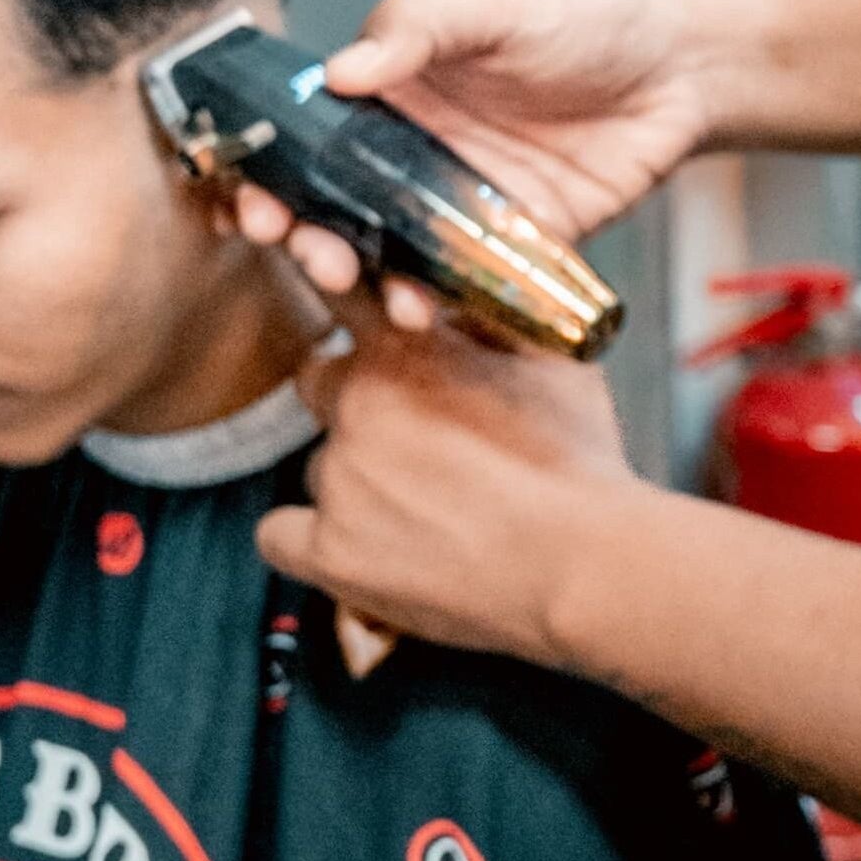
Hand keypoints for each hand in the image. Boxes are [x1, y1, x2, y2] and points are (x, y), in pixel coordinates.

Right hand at [236, 0, 714, 327]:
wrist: (687, 58)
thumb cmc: (587, 10)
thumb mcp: (495, 3)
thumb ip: (418, 30)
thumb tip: (341, 69)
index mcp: (399, 88)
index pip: (314, 135)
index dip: (275, 171)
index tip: (252, 200)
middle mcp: (421, 150)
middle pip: (344, 206)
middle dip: (314, 237)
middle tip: (309, 255)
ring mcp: (468, 199)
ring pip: (399, 252)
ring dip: (374, 280)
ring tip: (376, 294)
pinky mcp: (522, 239)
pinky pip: (470, 280)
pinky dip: (444, 302)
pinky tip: (429, 313)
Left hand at [256, 300, 644, 669]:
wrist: (582, 563)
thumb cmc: (578, 457)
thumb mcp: (551, 357)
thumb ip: (493, 317)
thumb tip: (463, 297)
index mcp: (405, 345)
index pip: (342, 296)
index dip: (358, 317)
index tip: (373, 338)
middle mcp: (356, 402)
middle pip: (321, 383)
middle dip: (357, 402)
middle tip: (415, 437)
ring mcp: (337, 479)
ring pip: (319, 464)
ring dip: (355, 477)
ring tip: (421, 509)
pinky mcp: (327, 551)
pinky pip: (277, 535)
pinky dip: (310, 537)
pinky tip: (359, 544)